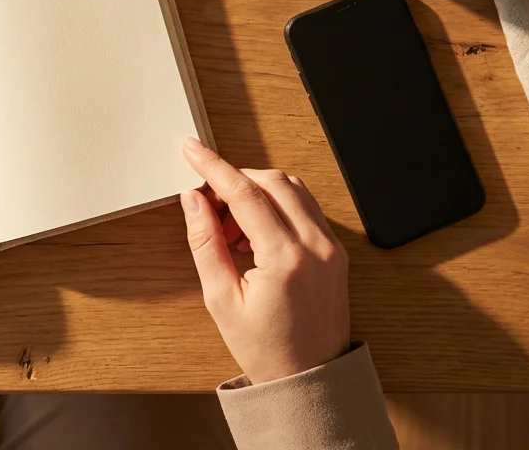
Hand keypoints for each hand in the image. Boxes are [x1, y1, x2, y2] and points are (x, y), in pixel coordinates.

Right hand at [179, 137, 349, 383]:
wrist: (309, 379)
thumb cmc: (265, 348)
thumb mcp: (220, 299)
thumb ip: (205, 242)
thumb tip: (193, 200)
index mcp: (286, 259)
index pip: (245, 193)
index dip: (213, 166)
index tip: (191, 149)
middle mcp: (316, 246)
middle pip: (272, 181)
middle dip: (235, 181)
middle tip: (207, 205)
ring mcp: (332, 247)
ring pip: (292, 189)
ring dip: (256, 192)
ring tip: (231, 228)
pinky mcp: (337, 250)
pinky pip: (305, 208)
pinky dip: (276, 206)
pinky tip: (255, 233)